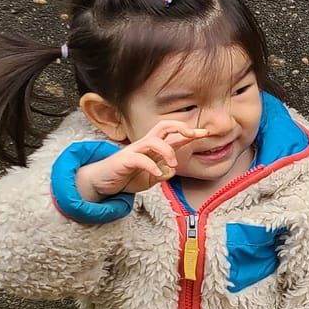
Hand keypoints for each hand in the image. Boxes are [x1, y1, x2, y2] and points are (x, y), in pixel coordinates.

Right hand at [79, 119, 207, 198]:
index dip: (191, 132)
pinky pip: (140, 159)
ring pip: (154, 140)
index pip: (174, 135)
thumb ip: (163, 174)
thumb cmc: (127, 176)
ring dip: (168, 151)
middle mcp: (145, 145)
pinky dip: (151, 166)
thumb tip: (171, 171)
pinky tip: (157, 174)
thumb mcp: (150, 178)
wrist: (102, 183)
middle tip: (193, 135)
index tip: (207, 132)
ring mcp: (134, 151)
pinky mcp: (124, 160)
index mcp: (154, 148)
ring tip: (173, 165)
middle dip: (180, 127)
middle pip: (163, 126)